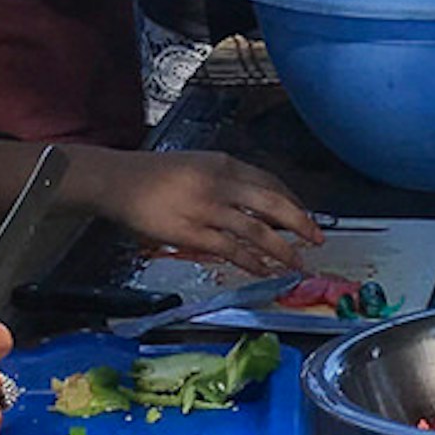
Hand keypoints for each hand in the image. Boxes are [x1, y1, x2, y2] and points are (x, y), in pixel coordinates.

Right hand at [83, 147, 324, 275]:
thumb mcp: (195, 164)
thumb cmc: (152, 174)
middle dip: (301, 224)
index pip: (270, 182)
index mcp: (223, 163)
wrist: (116, 181)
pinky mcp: (193, 233)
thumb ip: (224, 179)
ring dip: (283, 250)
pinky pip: (232, 249)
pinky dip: (252, 262)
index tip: (306, 215)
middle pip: (273, 205)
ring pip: (257, 231)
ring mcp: (208, 209)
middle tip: (318, 239)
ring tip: (298, 264)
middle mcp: (221, 184)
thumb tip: (252, 202)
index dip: (293, 201)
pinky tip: (264, 271)